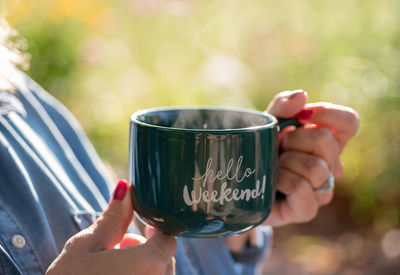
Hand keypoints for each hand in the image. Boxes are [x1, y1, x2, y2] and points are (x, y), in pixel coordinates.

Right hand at [46, 180, 176, 274]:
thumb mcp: (85, 248)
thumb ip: (112, 219)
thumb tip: (124, 188)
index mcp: (148, 263)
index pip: (168, 238)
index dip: (156, 228)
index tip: (144, 224)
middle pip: (165, 258)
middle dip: (147, 247)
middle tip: (122, 244)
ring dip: (144, 265)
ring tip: (114, 264)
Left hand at [264, 90, 358, 226]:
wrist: (240, 184)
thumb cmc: (260, 151)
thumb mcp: (267, 124)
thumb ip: (283, 107)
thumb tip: (302, 95)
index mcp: (328, 141)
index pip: (349, 121)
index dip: (326, 113)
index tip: (300, 116)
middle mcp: (332, 166)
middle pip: (327, 140)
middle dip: (295, 139)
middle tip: (280, 148)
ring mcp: (322, 190)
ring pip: (315, 168)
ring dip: (285, 163)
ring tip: (274, 168)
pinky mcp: (307, 210)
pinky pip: (302, 189)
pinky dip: (282, 181)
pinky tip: (273, 183)